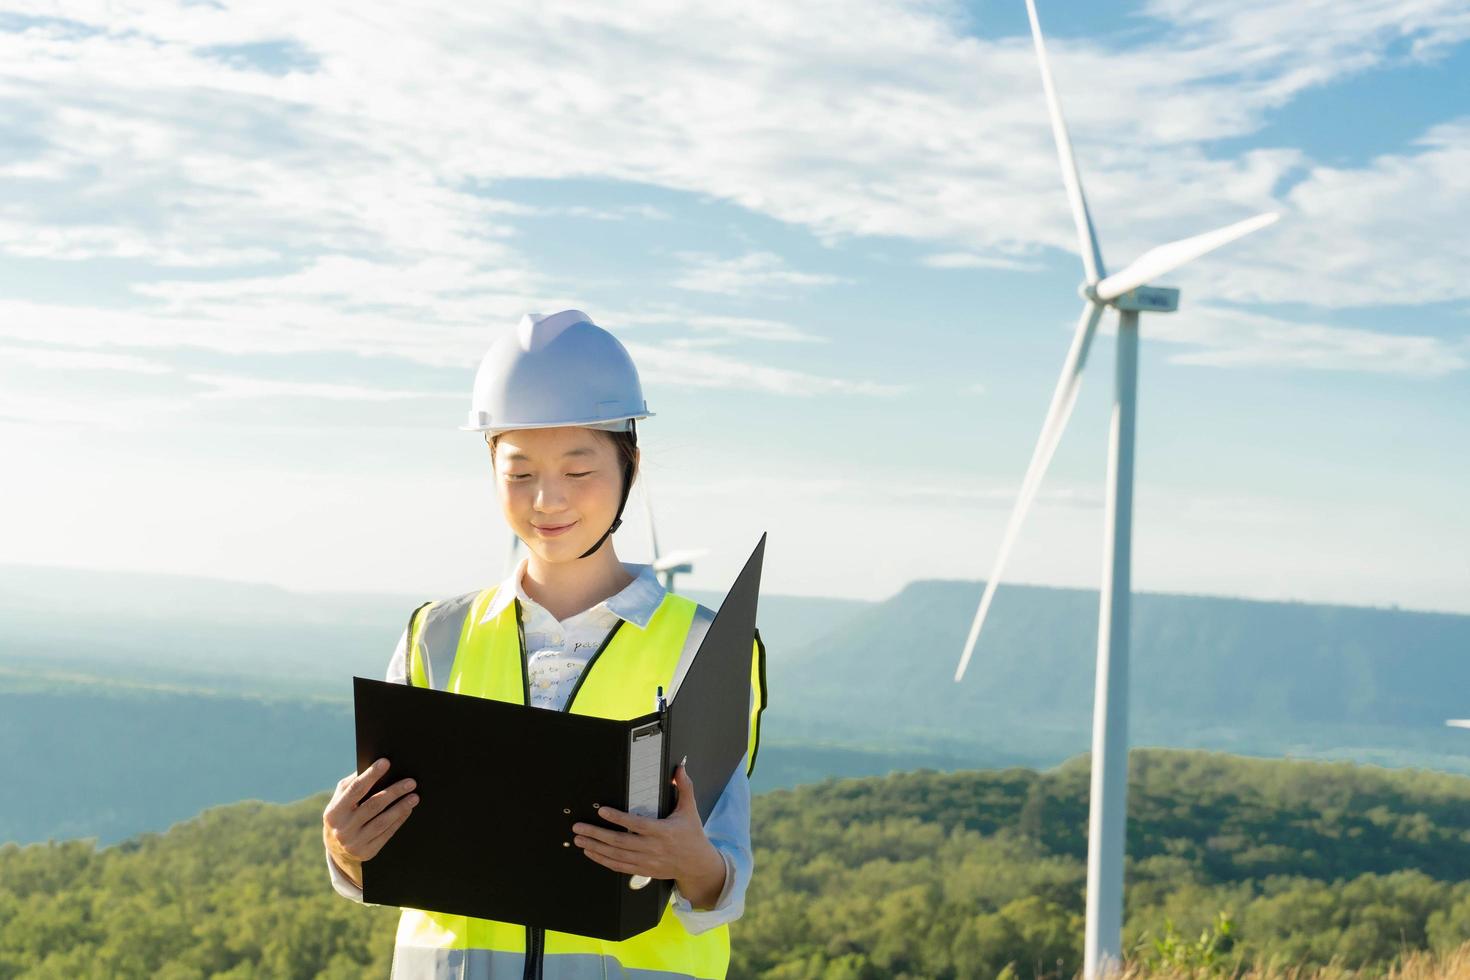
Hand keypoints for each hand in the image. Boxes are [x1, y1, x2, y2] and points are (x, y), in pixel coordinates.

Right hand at [322, 758, 418, 888]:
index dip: (371, 775)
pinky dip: (399, 820)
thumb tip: (376, 767)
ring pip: (382, 822)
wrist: (336, 846)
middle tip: (410, 782)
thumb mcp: (341, 798)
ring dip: (401, 807)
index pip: (355, 789)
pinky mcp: (366, 852)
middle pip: (373, 806)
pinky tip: (408, 810)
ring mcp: (354, 843)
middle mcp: (342, 829)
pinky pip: (387, 834)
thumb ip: (353, 783)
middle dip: (394, 792)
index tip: (386, 762)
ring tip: (414, 796)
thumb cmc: (344, 812)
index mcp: (334, 812)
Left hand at [572, 763, 726, 908]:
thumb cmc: (692, 835)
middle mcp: (653, 848)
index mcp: (663, 831)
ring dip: (596, 847)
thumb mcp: (690, 810)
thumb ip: (684, 787)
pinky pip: (619, 866)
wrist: (696, 865)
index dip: (619, 818)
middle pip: (620, 842)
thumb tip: (680, 768)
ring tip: (580, 839)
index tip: (602, 811)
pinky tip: (591, 853)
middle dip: (597, 834)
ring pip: (616, 855)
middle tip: (579, 827)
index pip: (637, 824)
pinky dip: (603, 860)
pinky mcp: (643, 870)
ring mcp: (646, 861)